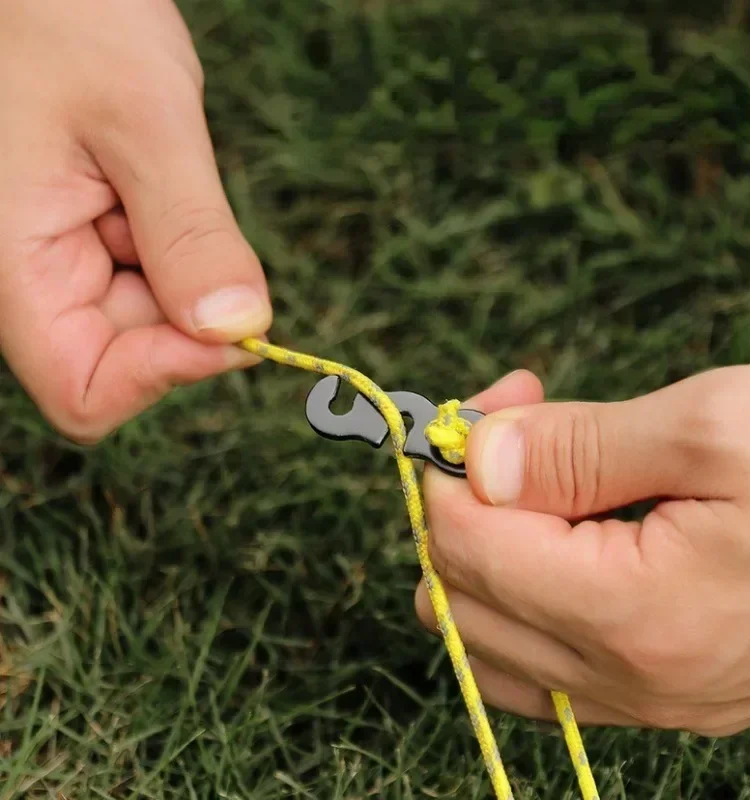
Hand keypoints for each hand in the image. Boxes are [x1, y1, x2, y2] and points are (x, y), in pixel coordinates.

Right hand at [0, 0, 270, 442]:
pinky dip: (178, 250)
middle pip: (129, 360)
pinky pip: (152, 282)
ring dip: (183, 270)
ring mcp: (59, 267)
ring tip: (157, 178)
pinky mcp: (88, 248)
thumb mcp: (144, 121)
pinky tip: (158, 185)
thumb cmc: (67, 18)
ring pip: (149, 322)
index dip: (167, 374)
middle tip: (188, 212)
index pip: (87, 395)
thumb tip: (240, 329)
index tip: (229, 320)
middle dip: (185, 308)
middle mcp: (31, 282)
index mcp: (16, 268)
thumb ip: (191, 235)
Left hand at [416, 358, 749, 736]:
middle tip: (515, 424)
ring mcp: (648, 695)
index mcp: (634, 616)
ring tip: (539, 469)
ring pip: (490, 636)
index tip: (480, 411)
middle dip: (463, 502)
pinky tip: (562, 525)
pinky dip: (524, 586)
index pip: (465, 550)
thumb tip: (476, 462)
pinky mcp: (665, 687)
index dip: (450, 472)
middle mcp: (631, 679)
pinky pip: (541, 659)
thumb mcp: (709, 426)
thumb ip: (574, 447)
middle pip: (462, 598)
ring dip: (485, 544)